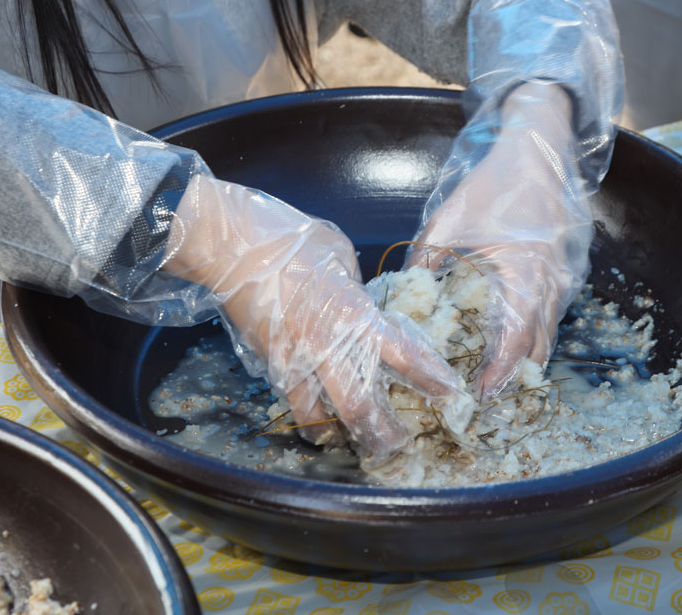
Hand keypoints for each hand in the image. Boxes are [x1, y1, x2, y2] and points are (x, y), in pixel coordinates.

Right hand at [163, 175, 465, 461]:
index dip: (429, 378)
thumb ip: (356, 289)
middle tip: (398, 442)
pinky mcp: (268, 361)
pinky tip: (314, 415)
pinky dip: (305, 412)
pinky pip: (291, 398)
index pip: (403, 355)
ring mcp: (294, 358)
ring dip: (336, 433)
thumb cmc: (290, 238)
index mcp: (353, 314)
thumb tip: (362, 302)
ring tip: (348, 441)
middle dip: (380, 431)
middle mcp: (326, 345)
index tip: (449, 392)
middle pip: (359, 406)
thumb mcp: (340, 256)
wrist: (232, 245)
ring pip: (316, 416)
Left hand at [408, 83, 592, 396]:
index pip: (517, 334)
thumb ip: (424, 264)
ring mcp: (565, 280)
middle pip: (538, 346)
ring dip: (524, 362)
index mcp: (525, 268)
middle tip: (484, 403)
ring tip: (492, 386)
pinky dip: (530, 338)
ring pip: (547, 334)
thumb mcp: (447, 221)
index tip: (480, 393)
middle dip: (514, 378)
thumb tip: (399, 302)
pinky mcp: (565, 276)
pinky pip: (550, 318)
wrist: (538, 152)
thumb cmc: (493, 185)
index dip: (499, 369)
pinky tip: (506, 349)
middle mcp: (552, 280)